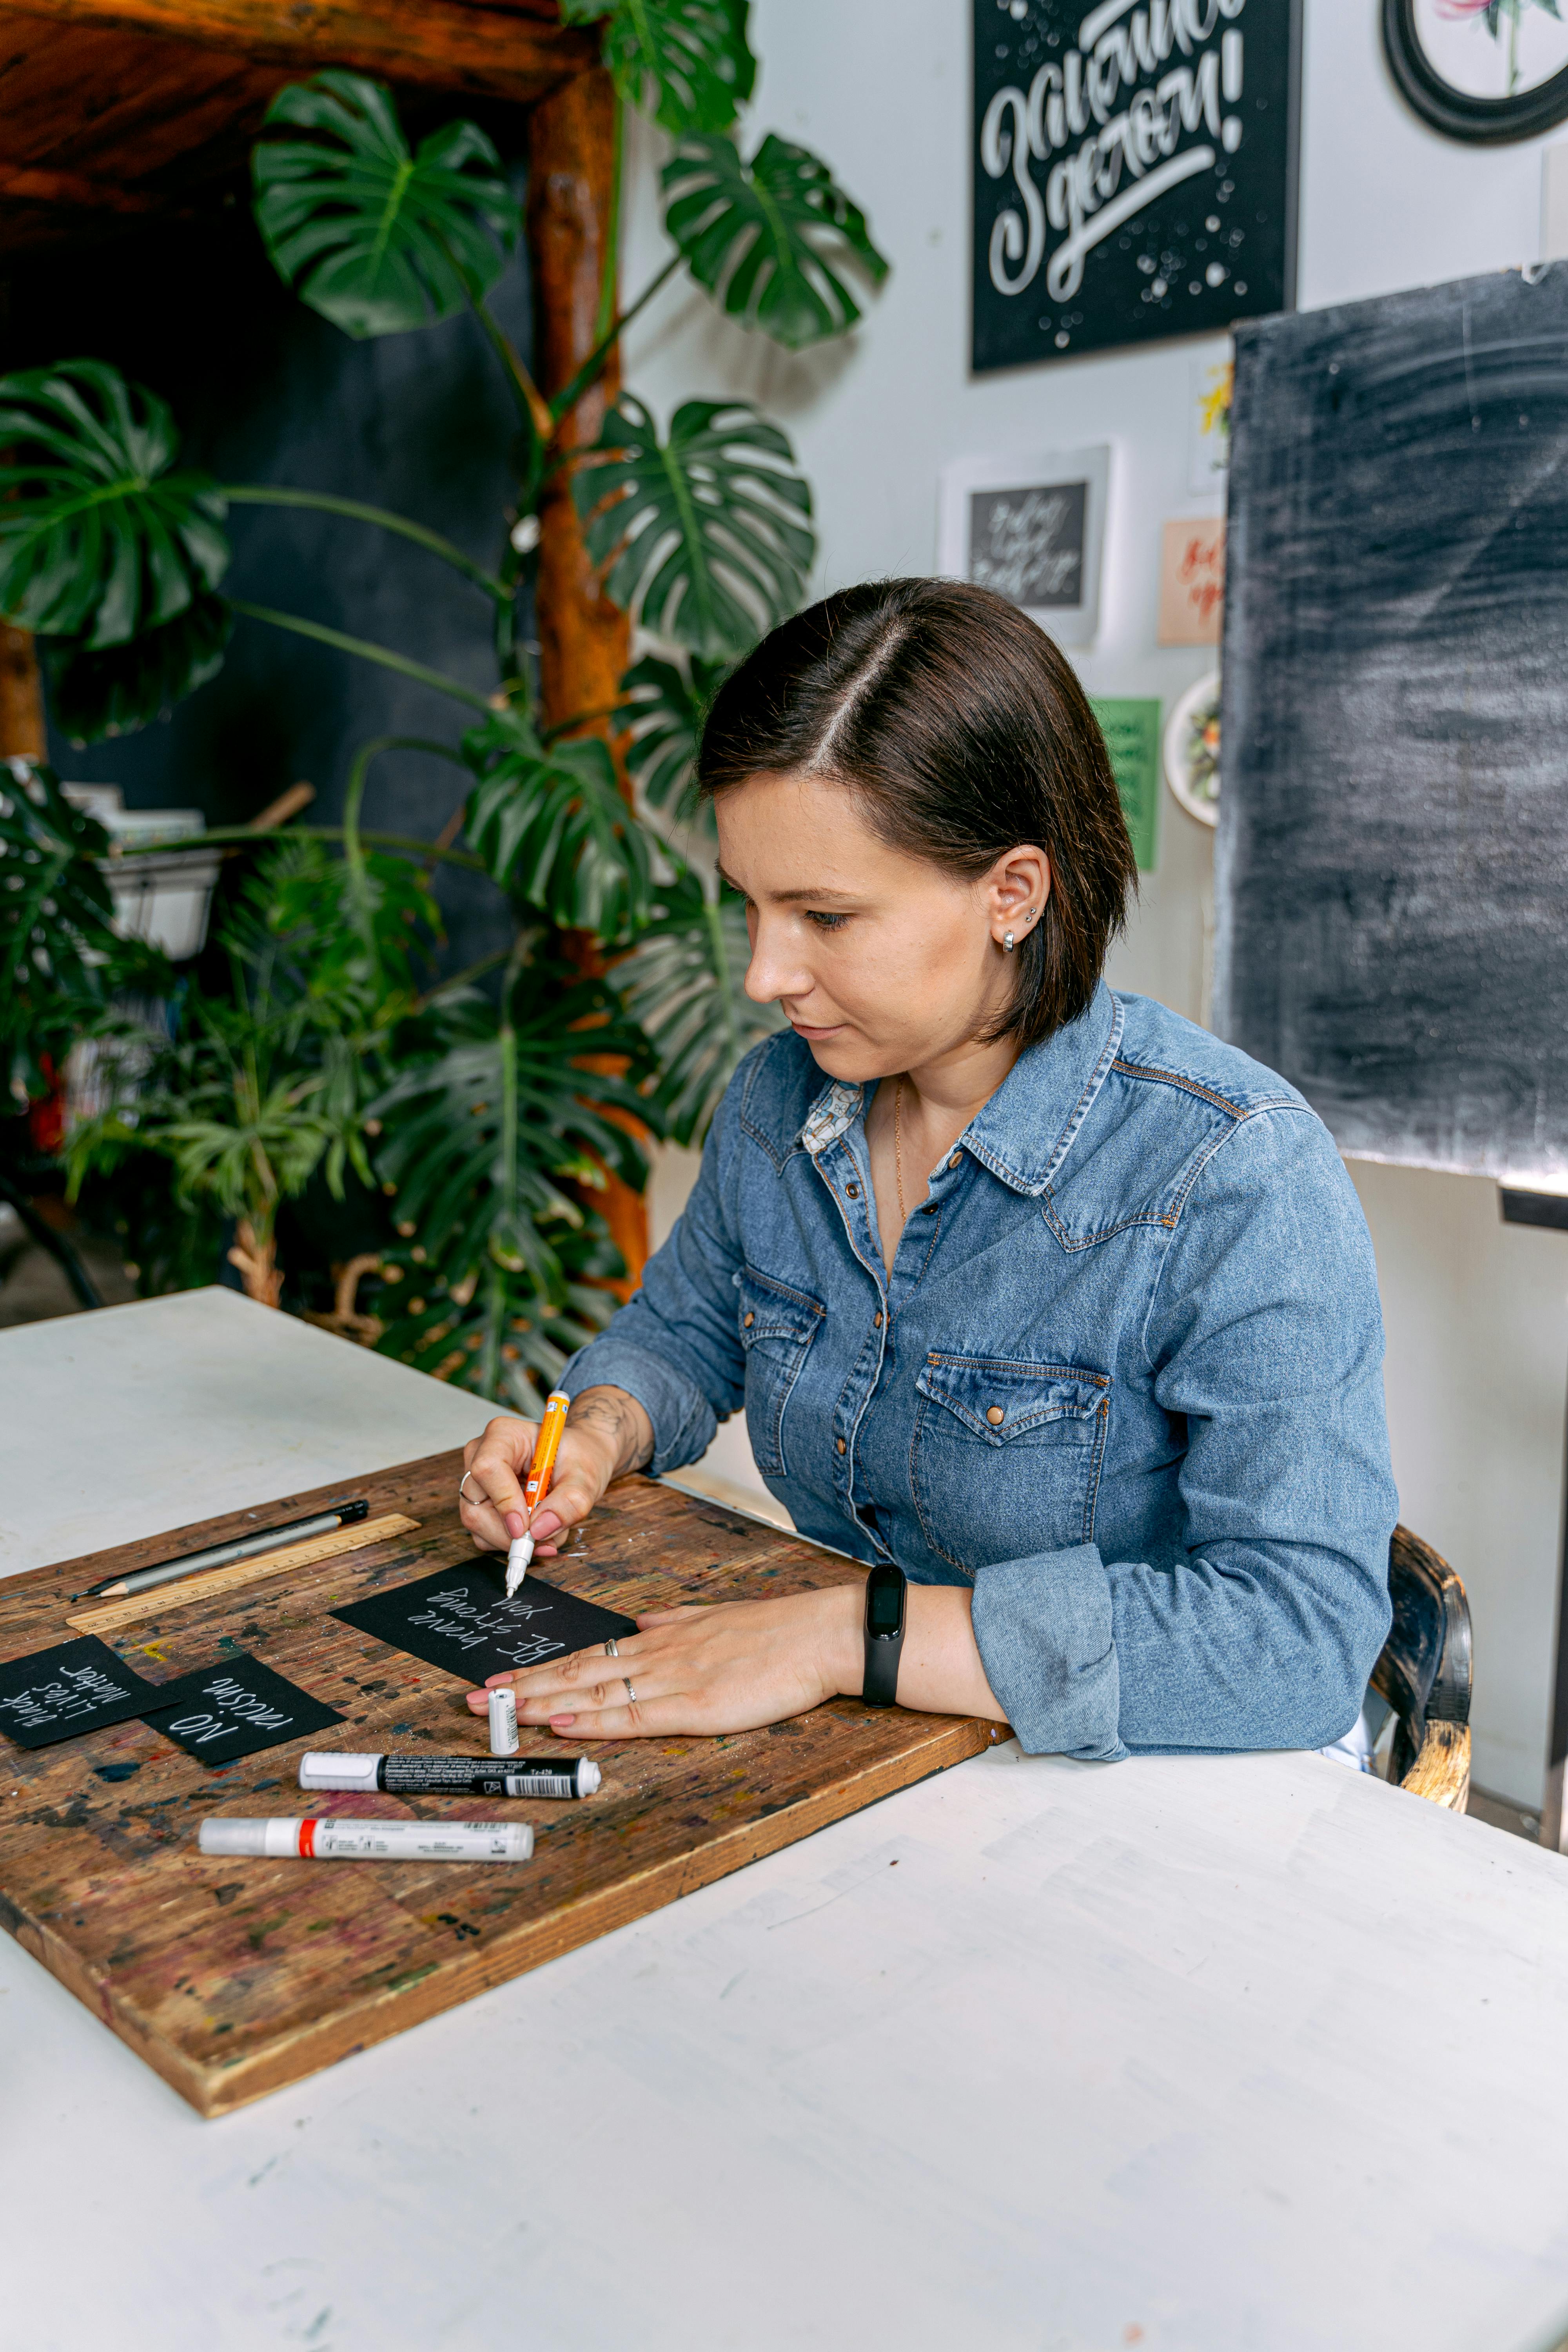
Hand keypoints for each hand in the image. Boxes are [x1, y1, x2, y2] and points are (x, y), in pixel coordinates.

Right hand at [458, 1387, 649, 1555]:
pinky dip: (512, 1541)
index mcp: (503, 1435)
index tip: (526, 1527)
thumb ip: (569, 1502)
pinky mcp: (481, 1503)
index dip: (504, 1502)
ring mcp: (478, 1482)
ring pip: (478, 1525)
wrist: (579, 1461)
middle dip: (509, 1533)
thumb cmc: (579, 1458)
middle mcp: (481, 1455)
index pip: (487, 1469)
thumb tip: (540, 1529)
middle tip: (545, 1542)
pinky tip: (538, 1532)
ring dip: (514, 1540)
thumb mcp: (585, 1477)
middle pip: (475, 1506)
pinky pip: (485, 1534)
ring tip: (549, 1532)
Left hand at [465, 1585, 863, 1738]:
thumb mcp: (714, 1618)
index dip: (540, 1671)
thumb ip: (674, 1624)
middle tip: (475, 1701)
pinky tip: (563, 1722)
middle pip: (577, 1675)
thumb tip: (640, 1625)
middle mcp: (658, 1657)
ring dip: (543, 1705)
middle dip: (523, 1690)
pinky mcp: (696, 1706)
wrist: (819, 1635)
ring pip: (595, 1693)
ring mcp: (675, 1680)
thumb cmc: (775, 1632)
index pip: (588, 1657)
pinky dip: (594, 1720)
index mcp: (662, 1640)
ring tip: (501, 1713)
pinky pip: (635, 1715)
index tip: (502, 1680)